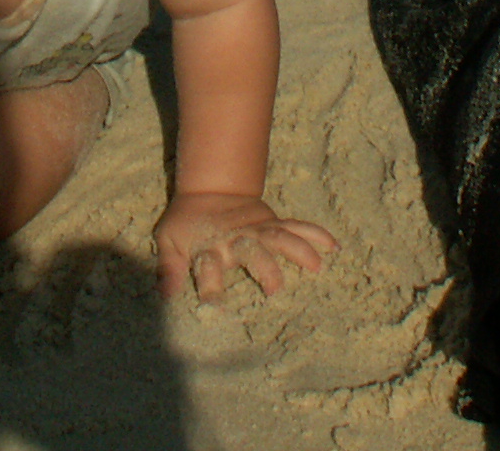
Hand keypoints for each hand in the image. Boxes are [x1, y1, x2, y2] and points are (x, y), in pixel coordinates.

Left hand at [154, 192, 336, 300]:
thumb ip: (168, 268)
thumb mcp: (168, 241)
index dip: (210, 286)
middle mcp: (236, 239)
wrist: (208, 191)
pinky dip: (315, 233)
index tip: (214, 308)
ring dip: (298, 249)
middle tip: (275, 289)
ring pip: (279, 237)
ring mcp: (257, 229)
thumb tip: (165, 297)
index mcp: (209, 247)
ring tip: (318, 265)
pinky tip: (333, 245)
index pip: (208, 268)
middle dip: (264, 268)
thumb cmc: (185, 223)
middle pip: (252, 252)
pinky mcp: (271, 222)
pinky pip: (296, 227)